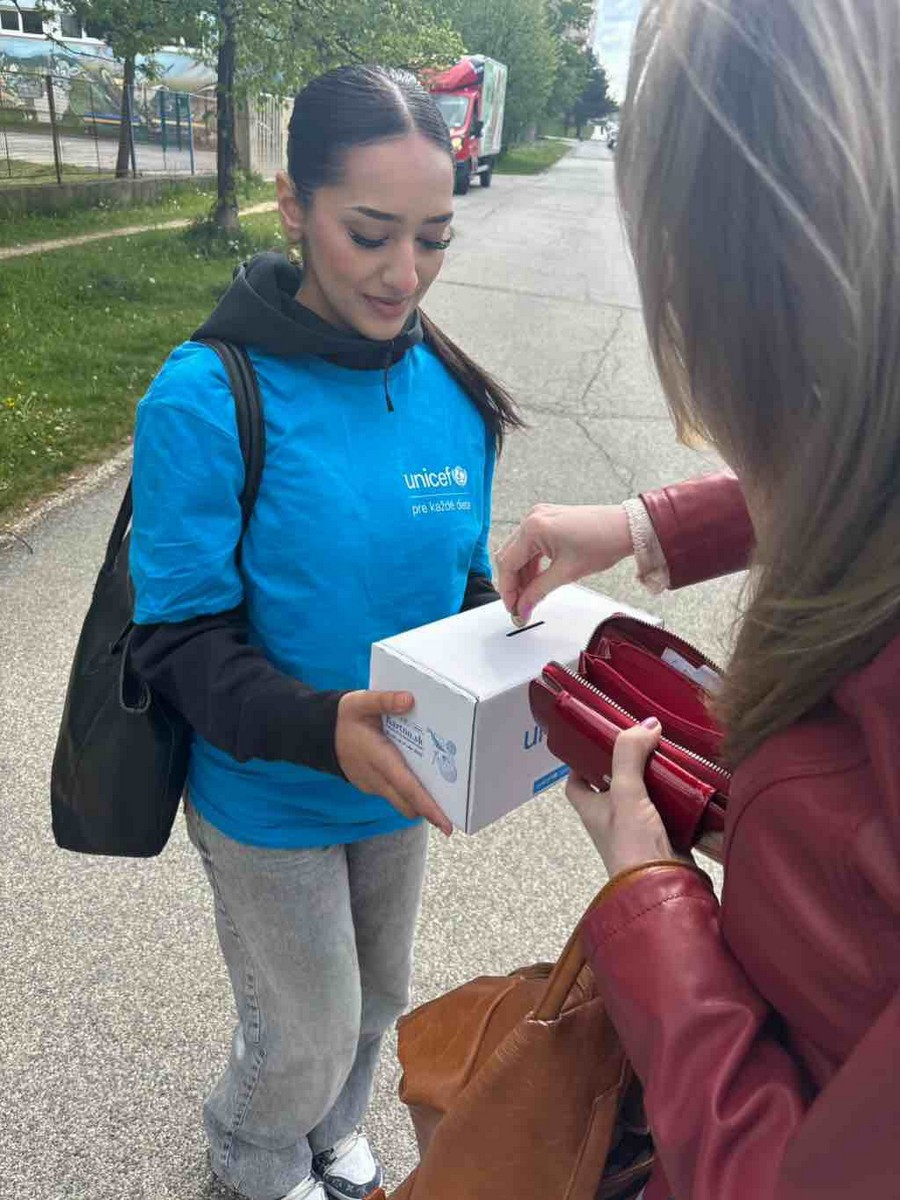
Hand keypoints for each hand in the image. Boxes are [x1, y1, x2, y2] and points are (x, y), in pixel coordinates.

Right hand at [336, 690, 452, 835]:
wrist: (317, 733)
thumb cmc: (343, 717)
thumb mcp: (360, 701)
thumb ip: (384, 700)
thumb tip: (409, 700)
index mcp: (379, 759)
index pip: (408, 788)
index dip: (429, 807)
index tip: (447, 824)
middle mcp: (376, 779)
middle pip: (409, 803)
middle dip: (431, 809)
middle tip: (457, 807)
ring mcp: (373, 785)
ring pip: (402, 802)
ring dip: (420, 801)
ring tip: (444, 792)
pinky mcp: (372, 785)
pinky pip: (394, 795)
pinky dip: (408, 792)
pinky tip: (421, 777)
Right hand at [495, 504, 632, 623]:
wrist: (626, 527)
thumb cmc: (604, 541)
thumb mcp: (567, 573)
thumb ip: (538, 592)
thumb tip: (523, 607)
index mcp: (533, 527)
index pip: (508, 563)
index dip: (508, 589)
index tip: (513, 608)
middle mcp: (532, 518)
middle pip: (510, 557)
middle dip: (513, 584)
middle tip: (520, 605)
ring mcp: (540, 517)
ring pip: (519, 552)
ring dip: (522, 575)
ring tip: (530, 596)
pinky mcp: (548, 521)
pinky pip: (531, 545)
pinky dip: (532, 564)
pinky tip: (538, 580)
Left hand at [566, 718, 681, 877]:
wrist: (663, 887)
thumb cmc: (632, 844)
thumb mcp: (625, 792)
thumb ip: (629, 755)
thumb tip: (646, 725)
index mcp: (591, 809)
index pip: (577, 781)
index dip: (582, 761)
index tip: (598, 740)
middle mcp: (611, 818)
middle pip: (614, 783)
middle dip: (627, 762)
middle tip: (643, 738)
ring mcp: (638, 827)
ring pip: (643, 793)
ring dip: (655, 776)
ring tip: (668, 749)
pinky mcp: (665, 834)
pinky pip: (668, 806)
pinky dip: (676, 792)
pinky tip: (688, 777)